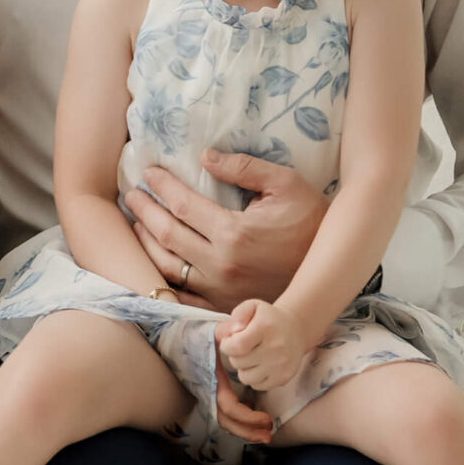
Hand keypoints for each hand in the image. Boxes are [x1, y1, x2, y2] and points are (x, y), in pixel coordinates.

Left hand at [123, 149, 326, 309]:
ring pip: (166, 267)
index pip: (182, 204)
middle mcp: (221, 265)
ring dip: (145, 243)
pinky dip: (162, 280)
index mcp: (234, 233)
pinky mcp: (223, 308)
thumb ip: (243, 167)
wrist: (332, 270)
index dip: (161, 186)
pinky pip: (182, 298)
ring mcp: (220, 291)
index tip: (148, 172)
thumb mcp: (285, 184)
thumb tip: (204, 157)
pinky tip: (152, 264)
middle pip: (166, 235)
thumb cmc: (311, 221)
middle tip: (131, 195)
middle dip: (144, 211)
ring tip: (136, 224)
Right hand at [210, 322, 274, 444]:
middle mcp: (208, 390)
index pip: (228, 406)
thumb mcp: (216, 327)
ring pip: (226, 421)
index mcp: (210, 377)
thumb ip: (225, 328)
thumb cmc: (207, 330)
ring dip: (245, 431)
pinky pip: (228, 415)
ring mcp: (209, 394)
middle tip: (269, 433)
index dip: (246, 416)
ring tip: (267, 436)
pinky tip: (258, 424)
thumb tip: (235, 331)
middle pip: (226, 420)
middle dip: (247, 430)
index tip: (267, 418)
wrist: (186, 336)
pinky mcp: (214, 394)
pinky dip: (242, 424)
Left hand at [219, 298, 314, 391]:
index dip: (226, 345)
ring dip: (243, 368)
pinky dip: (254, 377)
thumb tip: (233, 331)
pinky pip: (257, 385)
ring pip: (246, 377)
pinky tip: (259, 365)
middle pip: (238, 362)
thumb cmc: (269, 318)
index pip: (237, 345)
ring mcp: (280, 365)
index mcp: (265, 328)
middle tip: (241, 347)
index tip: (228, 341)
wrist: (296, 330)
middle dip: (234, 355)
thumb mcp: (253, 306)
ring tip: (250, 357)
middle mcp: (275, 348)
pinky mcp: (283, 378)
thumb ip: (239, 314)